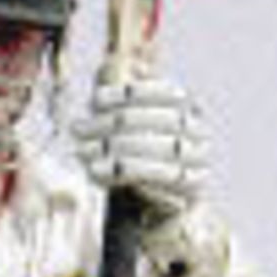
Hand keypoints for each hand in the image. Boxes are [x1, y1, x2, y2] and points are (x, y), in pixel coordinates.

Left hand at [71, 75, 207, 217]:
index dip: (126, 93)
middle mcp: (198, 134)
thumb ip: (124, 95)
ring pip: (150, 151)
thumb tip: (111, 63)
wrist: (158, 212)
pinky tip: (97, 172)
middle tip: (78, 130)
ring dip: (109, 151)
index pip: (162, 92)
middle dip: (108, 124)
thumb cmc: (139, 160)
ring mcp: (197, 164)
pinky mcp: (187, 194)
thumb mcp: (130, 125)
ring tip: (82, 152)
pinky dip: (120, 175)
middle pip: (151, 121)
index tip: (95, 100)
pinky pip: (151, 181)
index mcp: (189, 109)